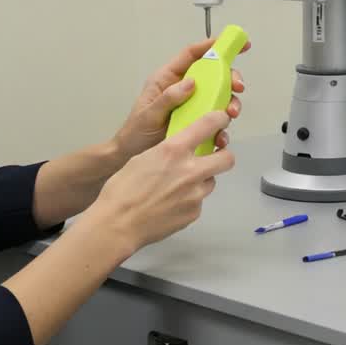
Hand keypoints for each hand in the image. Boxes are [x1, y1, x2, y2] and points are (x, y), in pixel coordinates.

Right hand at [86, 111, 234, 251]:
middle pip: (227, 158)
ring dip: (202, 180)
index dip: (218, 120)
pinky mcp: (193, 213)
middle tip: (212, 158)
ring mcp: (195, 194)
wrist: (118, 224)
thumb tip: (178, 150)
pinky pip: (198, 202)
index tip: (220, 120)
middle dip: (222, 156)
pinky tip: (171, 203)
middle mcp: (190, 170)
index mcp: (173, 150)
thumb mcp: (143, 158)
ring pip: (211, 181)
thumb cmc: (123, 190)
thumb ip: (167, 152)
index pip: (208, 125)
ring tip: (180, 186)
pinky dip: (189, 200)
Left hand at [112, 37, 248, 160]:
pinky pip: (216, 121)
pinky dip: (222, 128)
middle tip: (238, 87)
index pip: (192, 54)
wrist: (132, 155)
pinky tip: (220, 137)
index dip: (213, 45)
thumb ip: (168, 97)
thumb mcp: (148, 113)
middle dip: (230, 78)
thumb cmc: (136, 131)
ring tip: (230, 114)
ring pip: (219, 97)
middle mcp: (184, 88)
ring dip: (230, 103)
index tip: (235, 42)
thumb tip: (191, 82)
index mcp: (169, 78)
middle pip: (213, 74)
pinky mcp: (198, 123)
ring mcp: (193, 106)